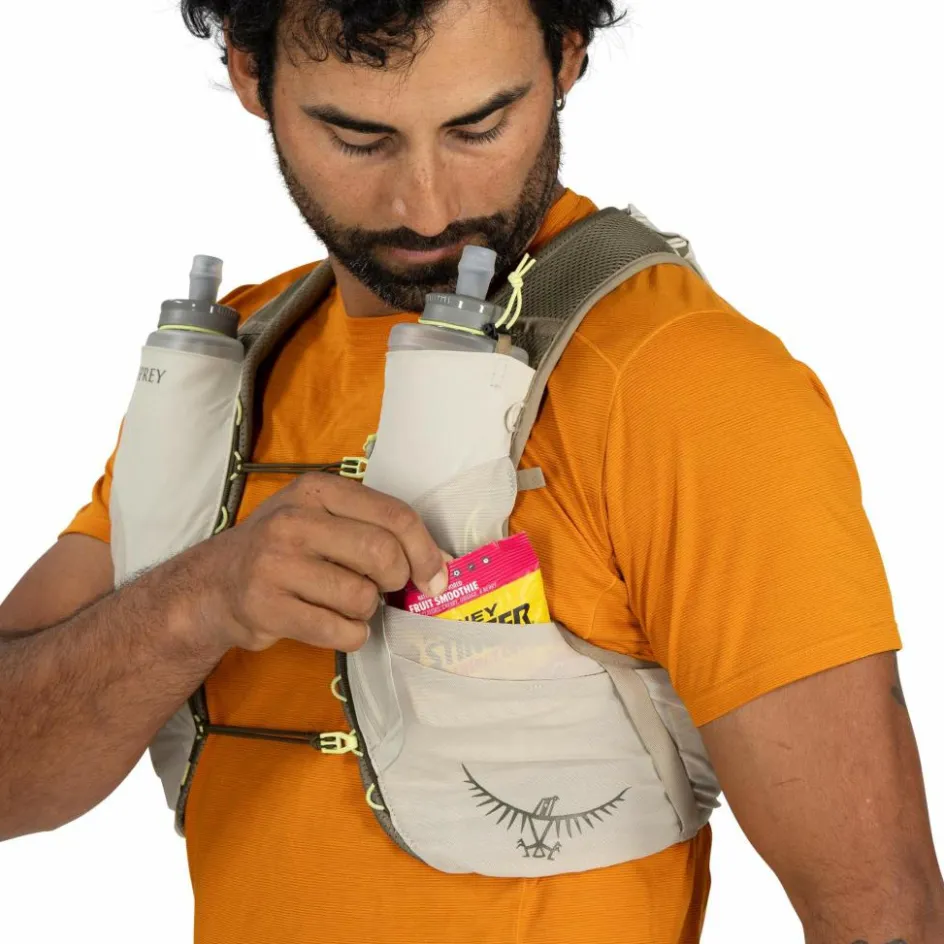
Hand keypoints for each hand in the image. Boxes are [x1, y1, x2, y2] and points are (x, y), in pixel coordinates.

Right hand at [192, 472, 448, 652]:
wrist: (213, 584)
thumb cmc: (283, 549)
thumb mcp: (321, 516)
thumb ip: (375, 528)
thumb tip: (440, 567)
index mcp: (317, 490)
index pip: (394, 515)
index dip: (425, 550)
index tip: (435, 576)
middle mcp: (294, 520)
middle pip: (382, 555)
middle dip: (396, 580)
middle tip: (384, 587)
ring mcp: (275, 564)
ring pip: (362, 598)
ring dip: (366, 611)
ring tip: (345, 604)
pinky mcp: (266, 607)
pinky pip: (338, 631)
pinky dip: (351, 636)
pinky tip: (336, 626)